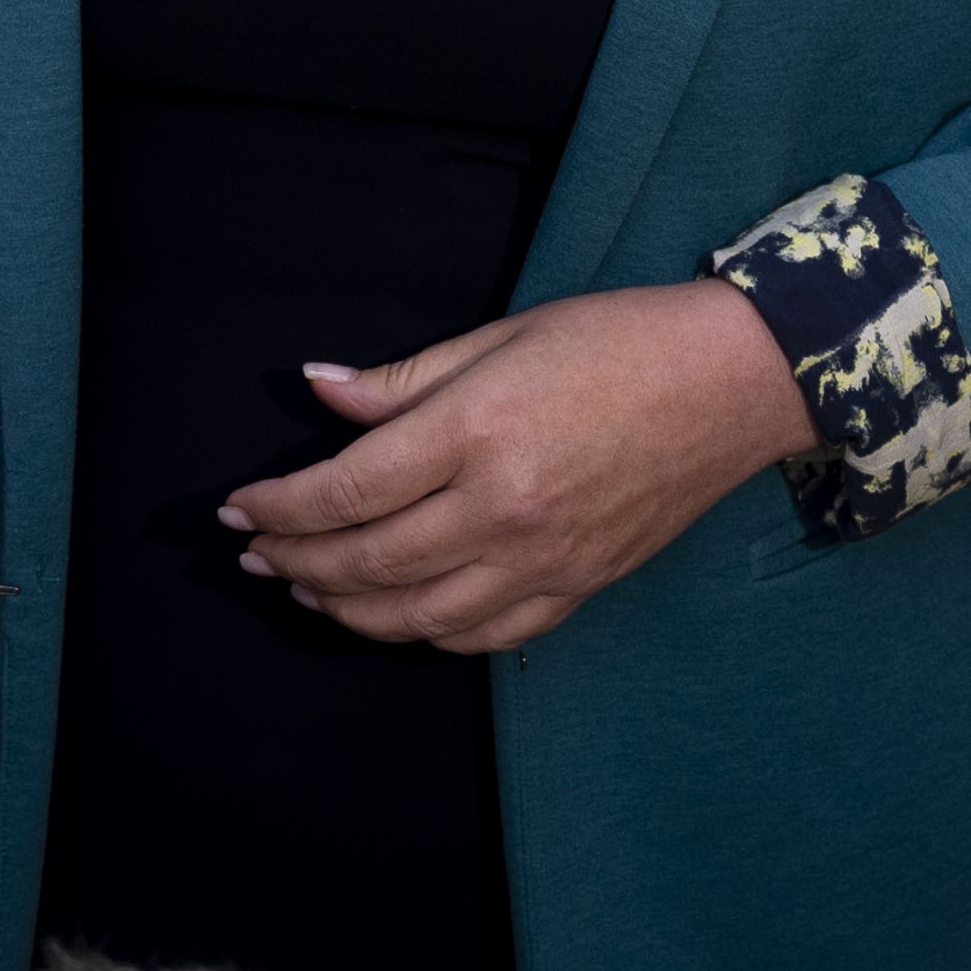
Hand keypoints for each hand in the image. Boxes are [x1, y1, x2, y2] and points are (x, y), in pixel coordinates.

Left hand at [223, 281, 812, 654]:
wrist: (732, 382)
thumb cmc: (616, 340)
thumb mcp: (500, 335)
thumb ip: (402, 380)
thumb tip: (316, 390)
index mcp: (477, 432)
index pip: (346, 490)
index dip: (280, 506)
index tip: (237, 506)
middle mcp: (503, 509)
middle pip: (368, 562)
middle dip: (295, 563)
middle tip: (254, 554)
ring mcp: (543, 560)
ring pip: (415, 615)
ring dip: (345, 610)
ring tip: (305, 590)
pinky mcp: (577, 589)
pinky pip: (480, 635)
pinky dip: (423, 633)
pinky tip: (394, 613)